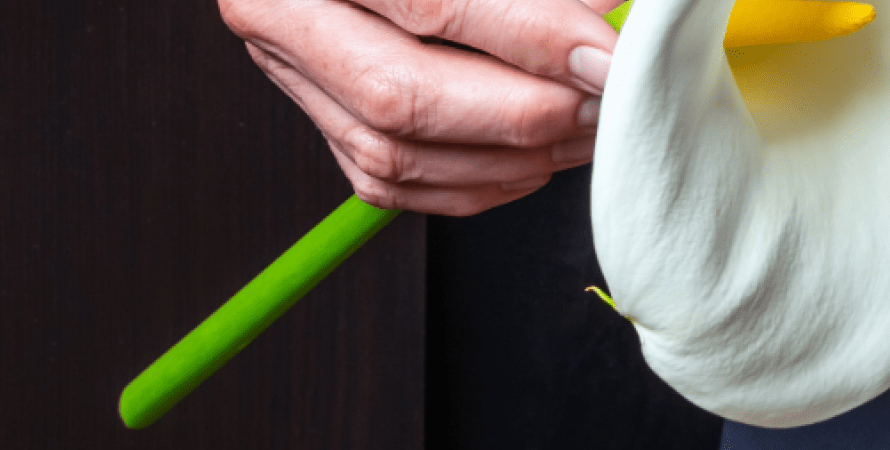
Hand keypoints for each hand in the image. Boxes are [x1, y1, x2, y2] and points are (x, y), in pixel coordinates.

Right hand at [220, 0, 622, 215]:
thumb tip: (610, 35)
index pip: (431, 3)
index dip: (533, 38)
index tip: (608, 61)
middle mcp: (280, 13)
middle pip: (401, 95)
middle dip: (522, 113)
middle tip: (605, 104)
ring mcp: (289, 72)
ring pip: (395, 154)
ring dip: (509, 156)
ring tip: (587, 131)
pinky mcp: (321, 120)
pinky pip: (393, 184)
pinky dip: (476, 183)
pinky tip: (537, 161)